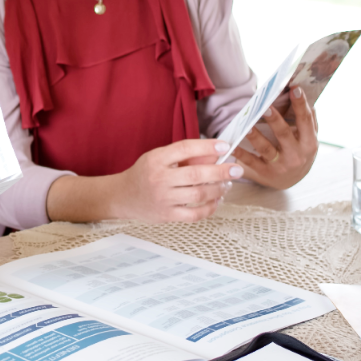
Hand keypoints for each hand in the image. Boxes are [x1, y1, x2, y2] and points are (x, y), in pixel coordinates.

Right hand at [115, 138, 241, 222]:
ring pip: (198, 195)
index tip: (225, 146)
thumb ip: (184, 156)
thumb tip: (215, 154)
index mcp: (156, 159)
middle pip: (195, 174)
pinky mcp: (167, 215)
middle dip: (220, 171)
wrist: (123, 196)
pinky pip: (194, 214)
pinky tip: (216, 201)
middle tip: (237, 169)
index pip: (185, 149)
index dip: (207, 147)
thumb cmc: (145, 174)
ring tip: (227, 185)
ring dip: (218, 190)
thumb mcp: (159, 158)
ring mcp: (163, 198)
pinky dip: (209, 208)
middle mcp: (159, 178)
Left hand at [232, 86, 318, 189]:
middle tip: (265, 106)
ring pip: (266, 148)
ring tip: (246, 124)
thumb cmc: (299, 153)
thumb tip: (306, 96)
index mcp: (309, 142)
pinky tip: (231, 144)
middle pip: (284, 134)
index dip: (301, 104)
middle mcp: (296, 155)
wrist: (293, 182)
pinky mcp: (265, 173)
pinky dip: (240, 154)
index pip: (305, 120)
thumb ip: (309, 121)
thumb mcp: (308, 139)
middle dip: (275, 120)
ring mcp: (280, 165)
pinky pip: (251, 162)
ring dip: (255, 136)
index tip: (295, 88)